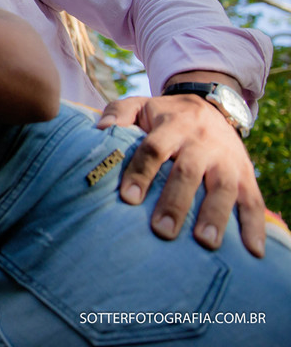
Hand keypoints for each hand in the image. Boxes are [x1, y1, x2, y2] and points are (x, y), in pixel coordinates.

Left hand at [97, 85, 265, 257]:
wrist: (212, 106)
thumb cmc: (165, 115)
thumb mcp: (141, 104)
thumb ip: (119, 112)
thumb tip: (100, 129)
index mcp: (173, 125)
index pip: (154, 148)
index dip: (141, 171)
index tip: (128, 197)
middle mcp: (202, 143)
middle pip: (188, 172)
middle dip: (175, 202)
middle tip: (162, 230)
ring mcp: (227, 160)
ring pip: (223, 188)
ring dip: (215, 216)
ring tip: (205, 242)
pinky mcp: (246, 176)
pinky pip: (254, 202)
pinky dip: (255, 226)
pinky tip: (253, 251)